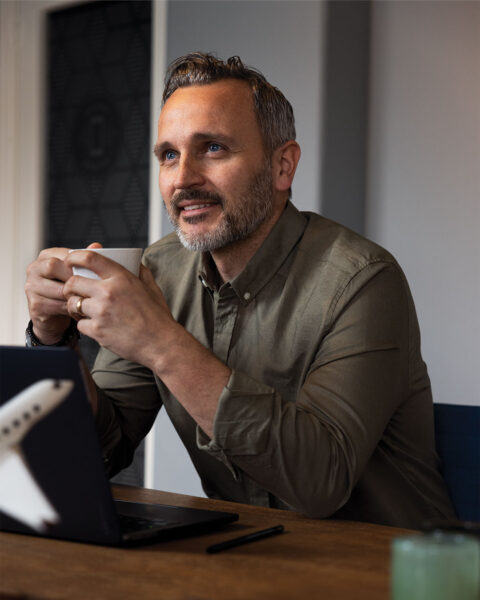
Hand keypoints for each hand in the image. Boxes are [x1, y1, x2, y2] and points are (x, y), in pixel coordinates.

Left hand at [63, 252, 177, 368]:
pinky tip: (96, 326)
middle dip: (70, 286)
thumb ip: (141, 271)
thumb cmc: (157, 316)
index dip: (74, 257)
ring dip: (75, 306)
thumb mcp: (152, 288)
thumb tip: (134, 261)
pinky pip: (79, 324)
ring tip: (83, 310)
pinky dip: (85, 325)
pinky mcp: (97, 330)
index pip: (89, 258)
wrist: (161, 344)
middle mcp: (108, 292)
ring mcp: (101, 312)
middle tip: (74, 291)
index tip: (71, 260)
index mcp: (122, 278)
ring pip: (72, 303)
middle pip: (73, 282)